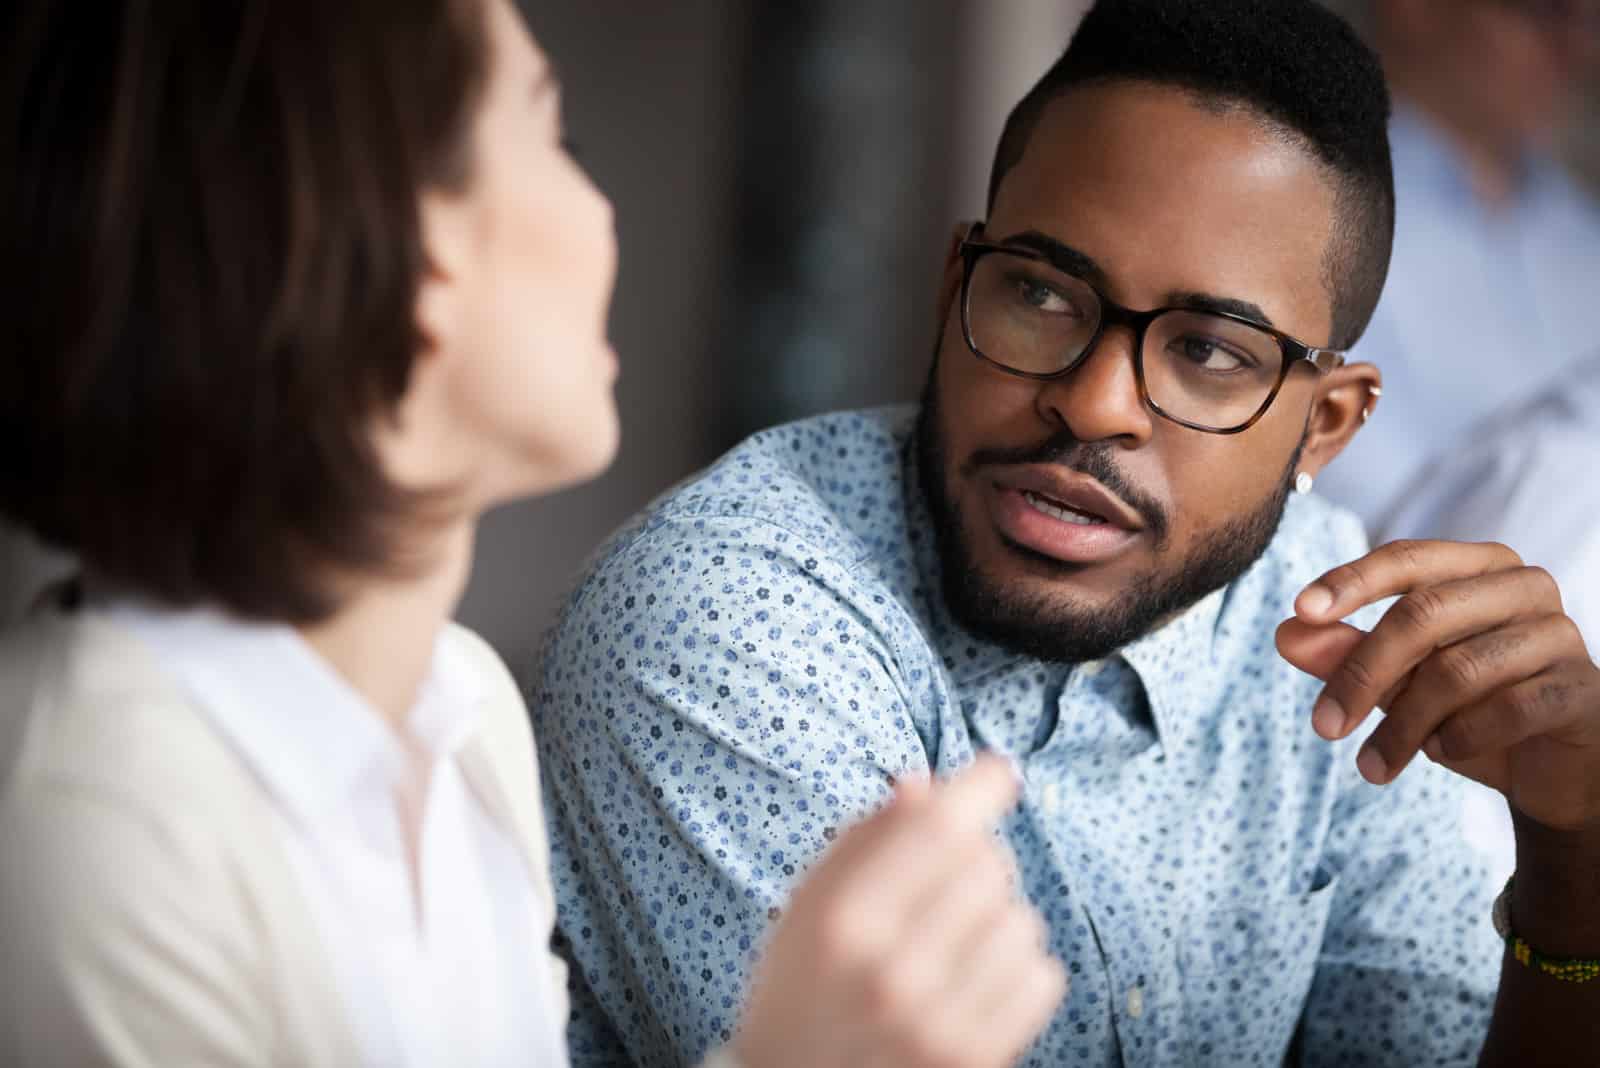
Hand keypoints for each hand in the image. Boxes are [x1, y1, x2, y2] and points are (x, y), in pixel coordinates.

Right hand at [731, 753, 1065, 1067]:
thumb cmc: (804, 977)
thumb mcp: (812, 900)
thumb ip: (867, 838)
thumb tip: (928, 786)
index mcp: (842, 922)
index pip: (937, 831)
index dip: (978, 788)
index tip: (997, 772)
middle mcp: (892, 974)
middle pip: (986, 867)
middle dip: (974, 858)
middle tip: (942, 883)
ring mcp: (939, 1025)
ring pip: (1022, 919)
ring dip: (997, 916)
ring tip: (953, 940)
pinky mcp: (976, 1060)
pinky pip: (1042, 976)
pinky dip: (1019, 966)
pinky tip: (974, 978)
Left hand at [1275, 540, 1599, 834]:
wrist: (1552, 769)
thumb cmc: (1471, 708)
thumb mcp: (1399, 682)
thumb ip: (1346, 653)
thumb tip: (1286, 634)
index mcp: (1479, 567)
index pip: (1407, 558)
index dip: (1351, 581)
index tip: (1299, 611)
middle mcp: (1524, 587)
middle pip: (1423, 614)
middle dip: (1363, 672)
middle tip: (1322, 726)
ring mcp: (1560, 634)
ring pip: (1458, 669)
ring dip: (1403, 725)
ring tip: (1373, 765)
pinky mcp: (1580, 688)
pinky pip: (1509, 708)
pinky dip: (1461, 737)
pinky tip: (1441, 753)